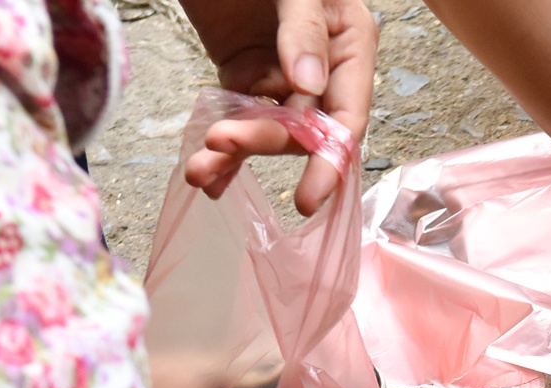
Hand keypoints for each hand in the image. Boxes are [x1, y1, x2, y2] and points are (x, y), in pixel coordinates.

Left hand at [179, 0, 377, 214]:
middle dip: (264, 140)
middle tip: (223, 141)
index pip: (347, 115)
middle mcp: (322, 68)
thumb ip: (305, 30)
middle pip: (303, 128)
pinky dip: (221, 148)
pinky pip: (237, 117)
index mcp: (349, 44)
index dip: (330, 158)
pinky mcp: (244, 74)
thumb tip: (307, 84)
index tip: (311, 194)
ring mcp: (282, 74)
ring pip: (267, 129)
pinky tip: (206, 172)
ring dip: (234, 152)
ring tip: (201, 168)